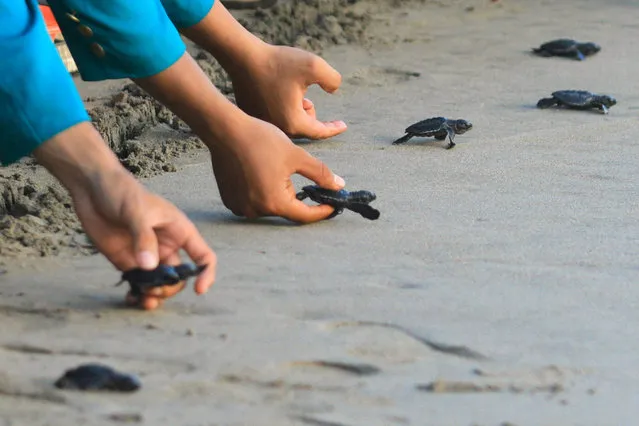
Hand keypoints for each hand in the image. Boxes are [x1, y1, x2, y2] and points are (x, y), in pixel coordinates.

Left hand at [72, 170, 216, 309]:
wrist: (91, 187)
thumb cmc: (121, 191)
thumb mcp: (136, 212)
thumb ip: (144, 239)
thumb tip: (150, 267)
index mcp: (179, 232)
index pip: (203, 257)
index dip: (205, 274)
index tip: (198, 290)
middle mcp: (167, 246)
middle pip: (179, 277)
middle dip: (169, 287)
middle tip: (152, 289)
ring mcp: (147, 255)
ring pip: (159, 284)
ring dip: (154, 295)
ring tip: (141, 299)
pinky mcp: (127, 261)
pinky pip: (138, 284)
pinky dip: (136, 294)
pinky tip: (130, 299)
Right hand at [129, 54, 345, 221]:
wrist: (225, 130)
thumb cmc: (261, 140)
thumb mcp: (296, 156)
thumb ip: (320, 174)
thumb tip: (339, 186)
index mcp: (275, 202)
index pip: (304, 215)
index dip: (321, 211)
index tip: (332, 206)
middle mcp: (256, 210)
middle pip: (285, 208)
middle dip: (296, 195)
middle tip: (299, 176)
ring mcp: (240, 207)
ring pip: (269, 204)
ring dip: (277, 193)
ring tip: (274, 169)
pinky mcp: (230, 200)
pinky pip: (253, 201)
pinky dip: (260, 191)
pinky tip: (259, 173)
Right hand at [229, 45, 347, 139]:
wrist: (243, 59)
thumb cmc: (277, 62)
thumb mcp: (314, 66)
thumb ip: (332, 79)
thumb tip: (333, 90)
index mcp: (294, 122)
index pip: (320, 132)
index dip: (334, 128)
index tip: (343, 125)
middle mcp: (278, 129)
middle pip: (304, 128)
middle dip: (309, 113)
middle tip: (306, 97)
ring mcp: (263, 125)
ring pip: (289, 123)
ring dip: (295, 110)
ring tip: (290, 93)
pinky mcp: (253, 118)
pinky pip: (274, 118)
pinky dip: (280, 109)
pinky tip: (275, 92)